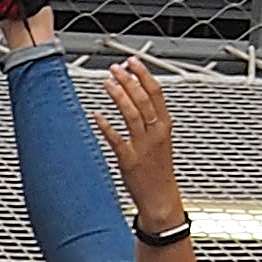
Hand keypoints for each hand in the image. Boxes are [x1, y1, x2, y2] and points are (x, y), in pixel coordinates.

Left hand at [83, 54, 189, 235]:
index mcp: (165, 126)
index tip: (133, 62)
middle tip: (116, 68)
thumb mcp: (163, 140)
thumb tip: (138, 97)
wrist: (161, 199)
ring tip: (107, 83)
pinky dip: (106, 126)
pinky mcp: (130, 160)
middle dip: (129, 80)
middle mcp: (155, 133)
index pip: (157, 93)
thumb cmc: (159, 170)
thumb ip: (153, 119)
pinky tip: (97, 115)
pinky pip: (117, 140)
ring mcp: (143, 147)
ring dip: (119, 96)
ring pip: (132, 115)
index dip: (144, 75)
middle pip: (143, 100)